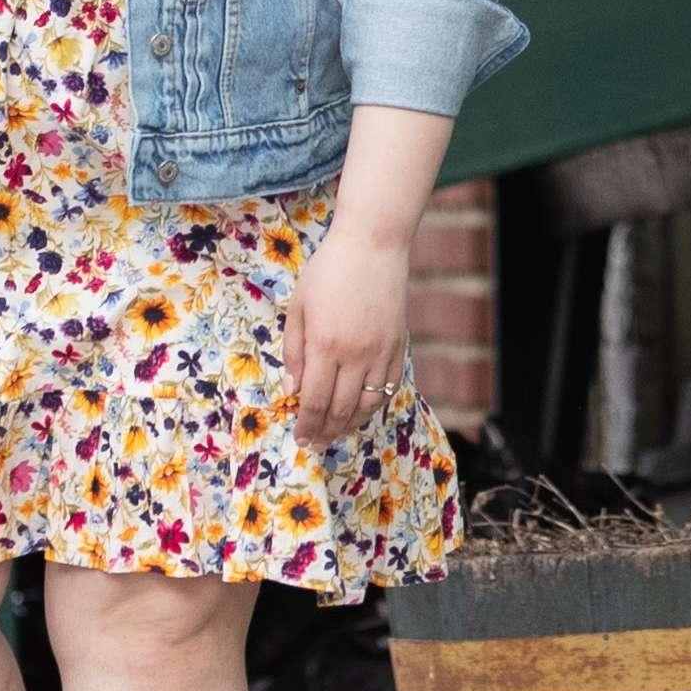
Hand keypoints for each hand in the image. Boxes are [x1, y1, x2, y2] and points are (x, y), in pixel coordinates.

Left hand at [287, 213, 416, 449]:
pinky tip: (361, 412)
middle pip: (339, 410)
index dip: (306, 426)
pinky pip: (388, 389)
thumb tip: (292, 390)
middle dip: (324, 433)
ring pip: (367, 406)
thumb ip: (294, 351)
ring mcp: (380, 353)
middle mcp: (355, 356)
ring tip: (335, 434)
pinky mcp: (398, 347)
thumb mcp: (299, 306)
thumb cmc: (327, 271)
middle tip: (315, 445)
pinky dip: (374, 406)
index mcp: (324, 346)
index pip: (314, 402)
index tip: (300, 438)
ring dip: (349, 426)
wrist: (373, 245)